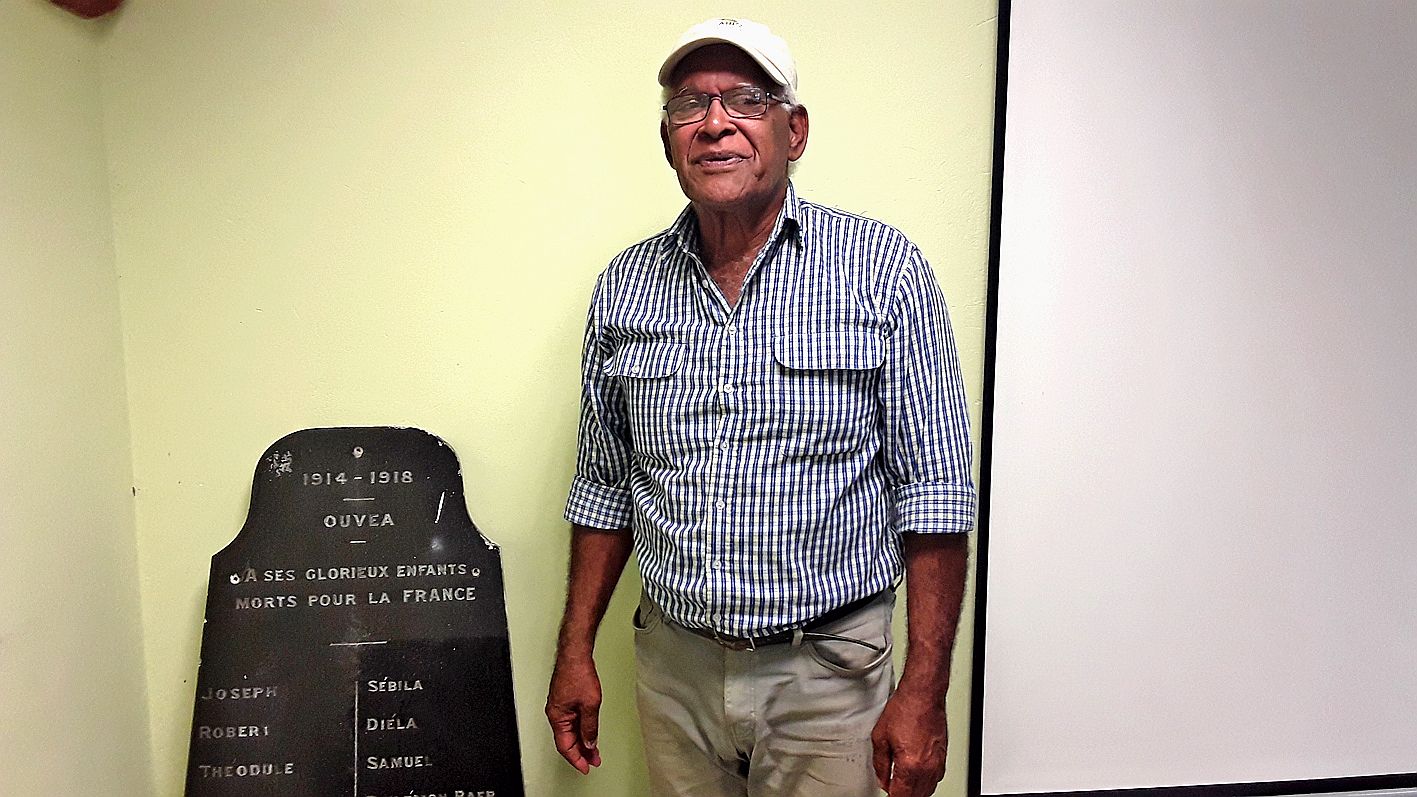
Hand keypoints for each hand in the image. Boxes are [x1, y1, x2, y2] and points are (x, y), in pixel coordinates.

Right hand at [546, 653, 603, 773]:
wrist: (575, 655)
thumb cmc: (578, 674)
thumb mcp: (590, 705)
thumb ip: (590, 727)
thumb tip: (590, 742)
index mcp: (557, 717)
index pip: (565, 746)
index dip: (576, 759)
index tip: (585, 767)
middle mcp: (556, 714)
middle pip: (567, 741)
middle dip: (581, 753)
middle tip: (594, 761)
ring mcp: (560, 708)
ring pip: (570, 732)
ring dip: (582, 742)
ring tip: (594, 751)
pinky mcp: (566, 701)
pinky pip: (572, 722)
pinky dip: (581, 731)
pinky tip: (589, 734)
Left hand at [871, 685, 948, 796]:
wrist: (923, 694)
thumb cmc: (905, 709)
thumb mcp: (880, 737)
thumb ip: (880, 764)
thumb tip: (883, 779)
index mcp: (910, 765)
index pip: (900, 796)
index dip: (891, 795)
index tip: (887, 790)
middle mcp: (927, 767)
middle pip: (916, 796)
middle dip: (902, 794)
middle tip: (892, 787)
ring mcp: (938, 763)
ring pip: (928, 790)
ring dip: (914, 791)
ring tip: (902, 784)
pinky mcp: (943, 757)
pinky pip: (935, 779)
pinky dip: (925, 782)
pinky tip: (916, 776)